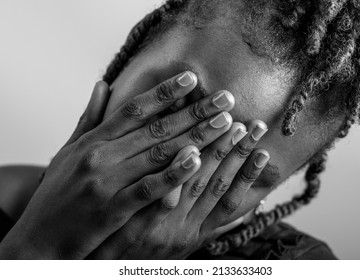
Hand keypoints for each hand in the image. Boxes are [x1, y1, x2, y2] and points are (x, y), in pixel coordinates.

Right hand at [0, 71, 234, 258]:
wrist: (38, 239)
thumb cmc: (56, 194)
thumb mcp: (68, 151)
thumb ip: (89, 117)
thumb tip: (103, 84)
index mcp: (93, 141)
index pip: (135, 109)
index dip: (165, 92)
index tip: (192, 79)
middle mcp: (101, 156)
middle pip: (156, 128)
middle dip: (194, 111)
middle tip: (226, 98)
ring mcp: (106, 182)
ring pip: (159, 154)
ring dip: (195, 136)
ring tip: (225, 123)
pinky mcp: (112, 209)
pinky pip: (149, 188)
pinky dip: (173, 173)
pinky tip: (197, 159)